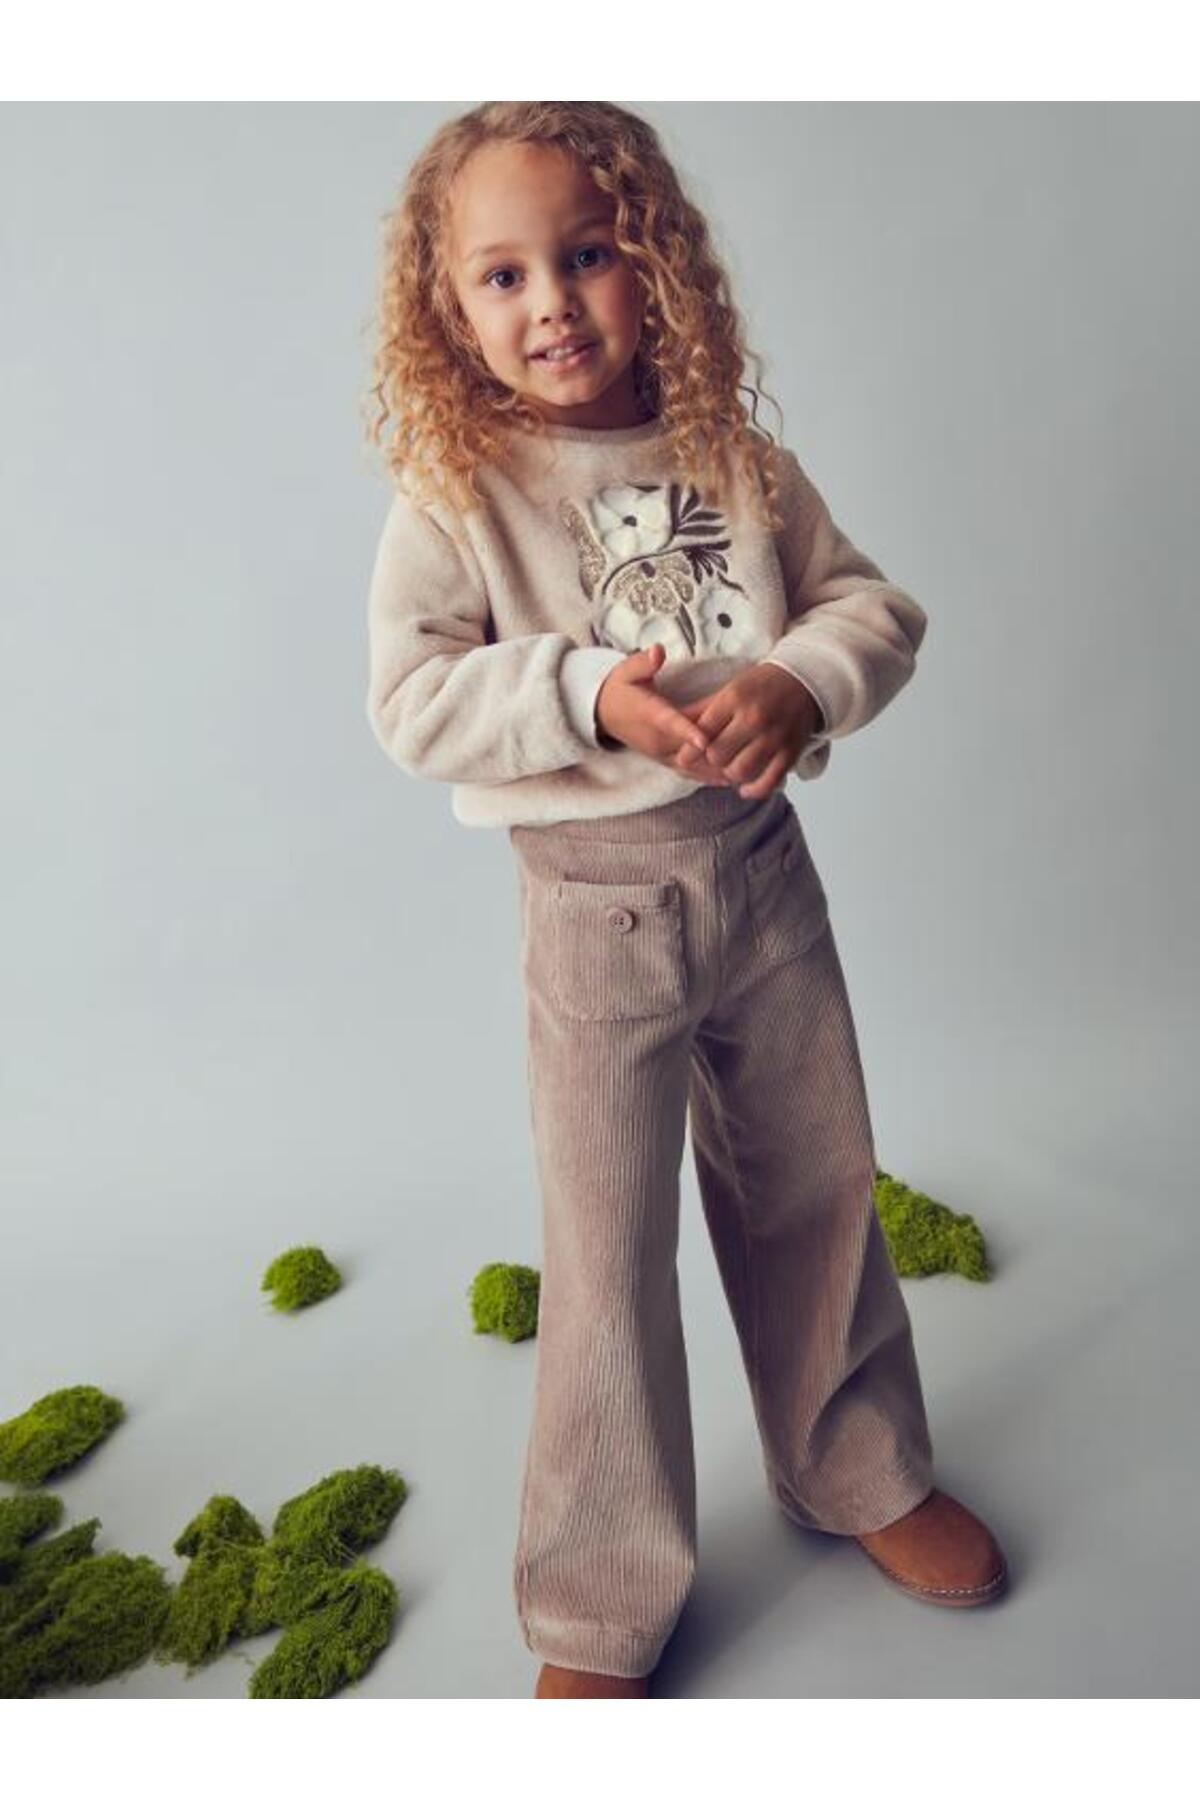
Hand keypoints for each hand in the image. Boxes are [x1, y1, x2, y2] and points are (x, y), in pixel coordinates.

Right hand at [595, 645, 735, 785]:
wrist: (604, 714)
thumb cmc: (620, 688)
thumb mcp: (627, 670)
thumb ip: (643, 662)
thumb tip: (657, 652)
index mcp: (649, 715)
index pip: (670, 723)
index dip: (687, 732)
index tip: (704, 739)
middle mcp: (656, 741)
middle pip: (689, 750)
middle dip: (715, 751)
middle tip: (747, 749)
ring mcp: (662, 755)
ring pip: (693, 767)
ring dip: (718, 768)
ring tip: (749, 769)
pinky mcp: (667, 762)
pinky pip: (691, 773)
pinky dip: (711, 777)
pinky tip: (734, 778)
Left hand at [669, 664, 822, 798]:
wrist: (805, 681)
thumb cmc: (760, 686)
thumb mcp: (730, 689)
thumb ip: (703, 711)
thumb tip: (673, 728)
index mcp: (734, 698)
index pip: (701, 732)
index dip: (689, 748)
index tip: (685, 756)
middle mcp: (754, 718)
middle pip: (717, 755)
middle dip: (710, 760)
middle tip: (711, 760)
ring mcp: (774, 737)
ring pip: (740, 772)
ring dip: (730, 775)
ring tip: (729, 768)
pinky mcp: (790, 753)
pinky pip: (767, 782)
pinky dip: (753, 790)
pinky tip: (744, 787)